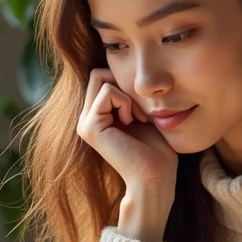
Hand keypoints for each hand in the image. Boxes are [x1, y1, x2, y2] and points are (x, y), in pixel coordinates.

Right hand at [77, 68, 177, 194]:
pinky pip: (107, 91)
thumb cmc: (156, 148)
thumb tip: (124, 65)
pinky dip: (126, 102)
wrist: (156, 176)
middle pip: (98, 73)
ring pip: (100, 77)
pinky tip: (133, 121)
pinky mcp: (90, 126)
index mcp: (96, 115)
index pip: (103, 76)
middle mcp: (86, 118)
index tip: (143, 110)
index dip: (126, 83)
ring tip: (138, 117)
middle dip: (124, 84)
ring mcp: (85, 123)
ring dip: (126, 94)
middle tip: (141, 111)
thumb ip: (128, 94)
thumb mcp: (141, 112)